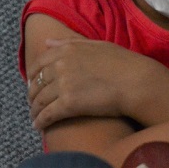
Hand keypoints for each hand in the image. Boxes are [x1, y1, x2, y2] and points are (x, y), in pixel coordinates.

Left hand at [27, 34, 162, 129]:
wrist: (136, 81)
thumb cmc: (122, 63)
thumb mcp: (96, 45)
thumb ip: (69, 43)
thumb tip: (47, 42)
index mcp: (67, 50)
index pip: (38, 63)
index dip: (33, 76)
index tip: (33, 83)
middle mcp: (61, 65)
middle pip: (36, 83)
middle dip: (32, 95)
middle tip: (34, 103)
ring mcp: (64, 84)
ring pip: (39, 100)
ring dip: (34, 110)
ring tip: (36, 117)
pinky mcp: (69, 104)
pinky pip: (47, 115)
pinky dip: (40, 121)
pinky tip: (39, 126)